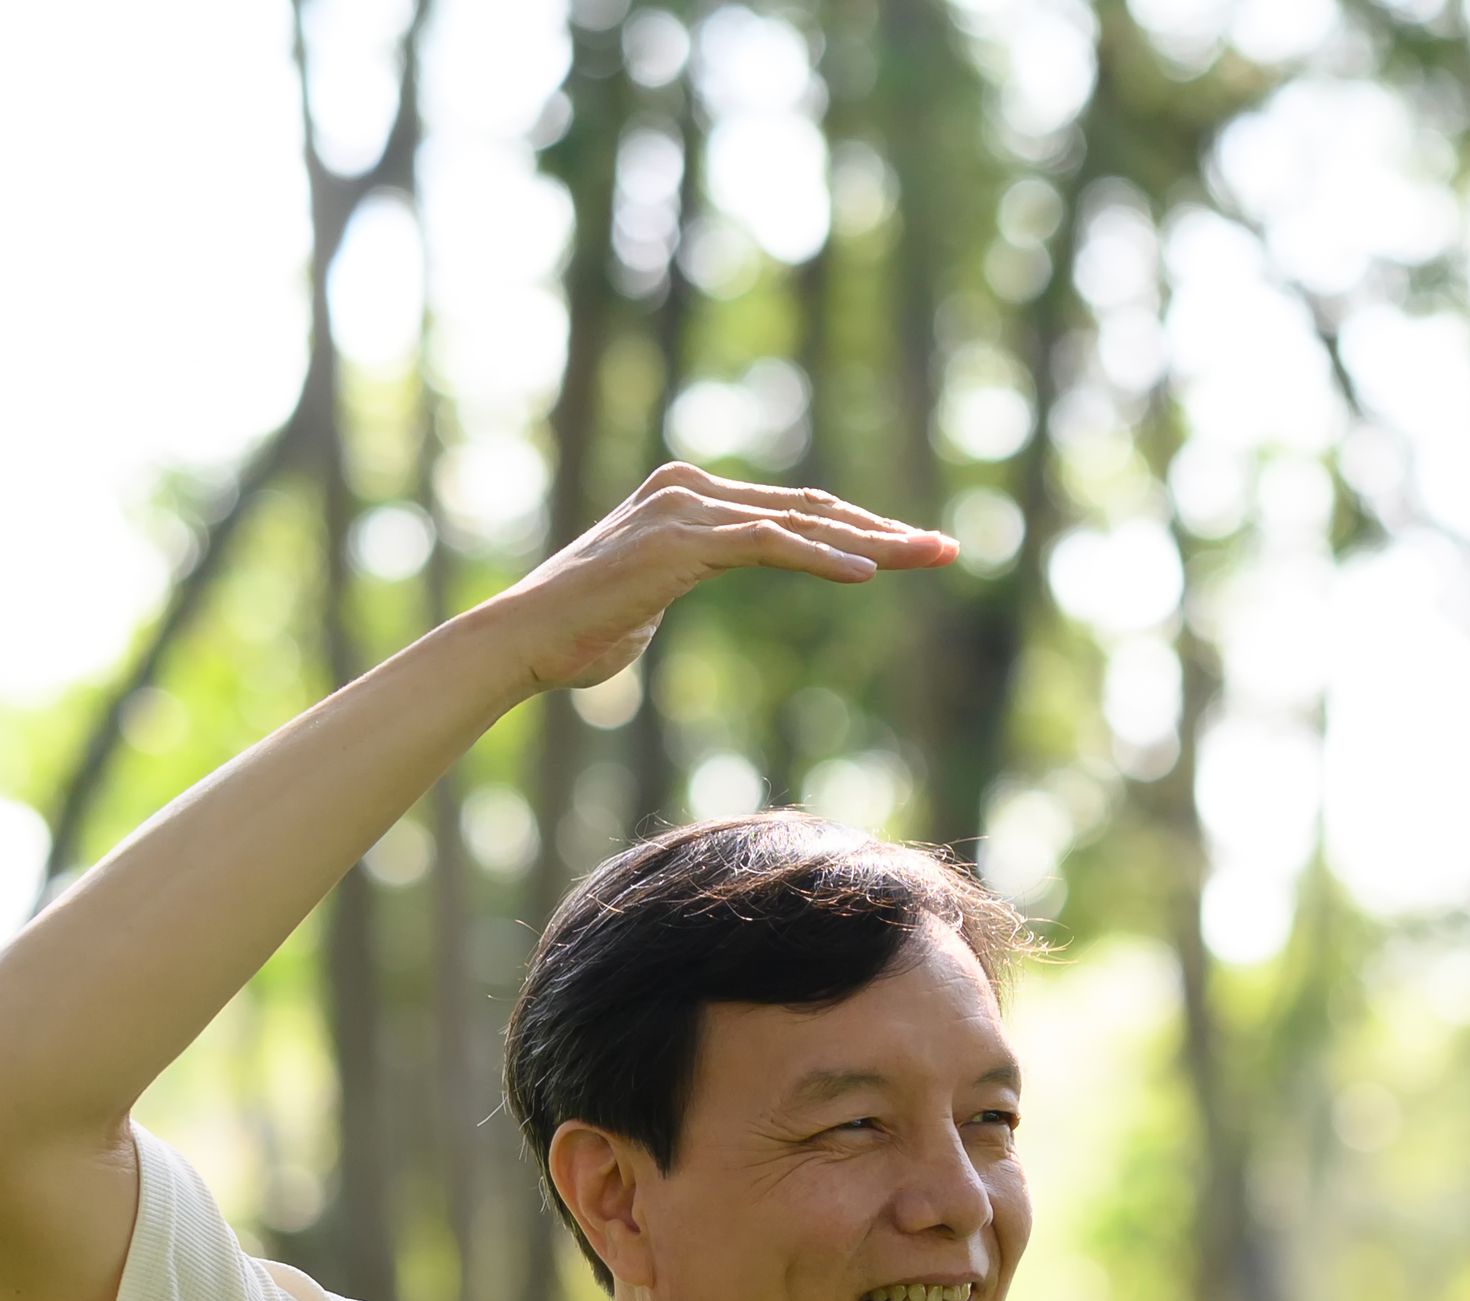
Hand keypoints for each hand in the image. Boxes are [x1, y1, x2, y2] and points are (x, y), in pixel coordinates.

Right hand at [494, 463, 957, 693]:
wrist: (523, 641)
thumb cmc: (577, 636)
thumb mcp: (647, 602)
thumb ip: (681, 584)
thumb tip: (678, 597)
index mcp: (687, 499)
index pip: (790, 512)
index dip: (855, 531)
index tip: (912, 551)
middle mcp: (688, 490)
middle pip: (807, 508)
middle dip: (883, 531)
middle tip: (947, 549)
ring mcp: (683, 509)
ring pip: (798, 520)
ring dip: (871, 541)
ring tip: (927, 557)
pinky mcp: (680, 541)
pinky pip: (766, 544)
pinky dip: (819, 557)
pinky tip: (866, 574)